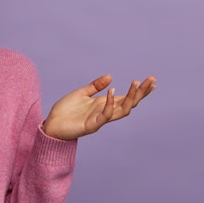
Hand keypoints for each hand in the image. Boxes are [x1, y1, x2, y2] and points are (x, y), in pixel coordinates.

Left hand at [42, 74, 156, 140]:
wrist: (51, 124)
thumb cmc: (65, 111)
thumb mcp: (81, 94)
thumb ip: (95, 86)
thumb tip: (110, 76)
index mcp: (104, 104)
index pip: (126, 97)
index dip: (139, 90)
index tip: (151, 80)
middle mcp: (105, 112)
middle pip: (129, 104)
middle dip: (141, 93)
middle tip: (152, 81)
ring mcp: (100, 120)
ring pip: (122, 111)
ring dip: (130, 98)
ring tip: (135, 83)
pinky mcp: (91, 125)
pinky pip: (105, 116)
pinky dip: (109, 104)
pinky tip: (111, 91)